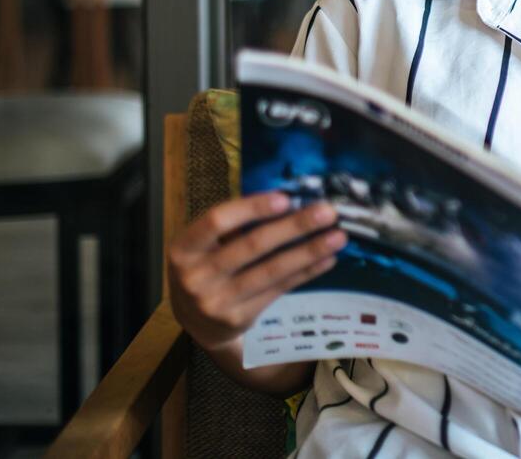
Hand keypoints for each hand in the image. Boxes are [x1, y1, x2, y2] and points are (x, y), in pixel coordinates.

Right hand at [167, 192, 346, 351]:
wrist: (196, 322)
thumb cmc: (206, 268)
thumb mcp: (204, 246)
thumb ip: (234, 225)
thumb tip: (289, 200)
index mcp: (183, 249)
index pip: (217, 221)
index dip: (251, 208)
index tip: (286, 198)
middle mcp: (195, 276)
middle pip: (252, 245)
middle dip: (294, 227)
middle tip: (327, 212)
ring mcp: (217, 301)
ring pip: (271, 271)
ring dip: (309, 251)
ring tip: (337, 237)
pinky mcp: (239, 318)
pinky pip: (279, 289)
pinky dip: (305, 272)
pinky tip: (326, 259)